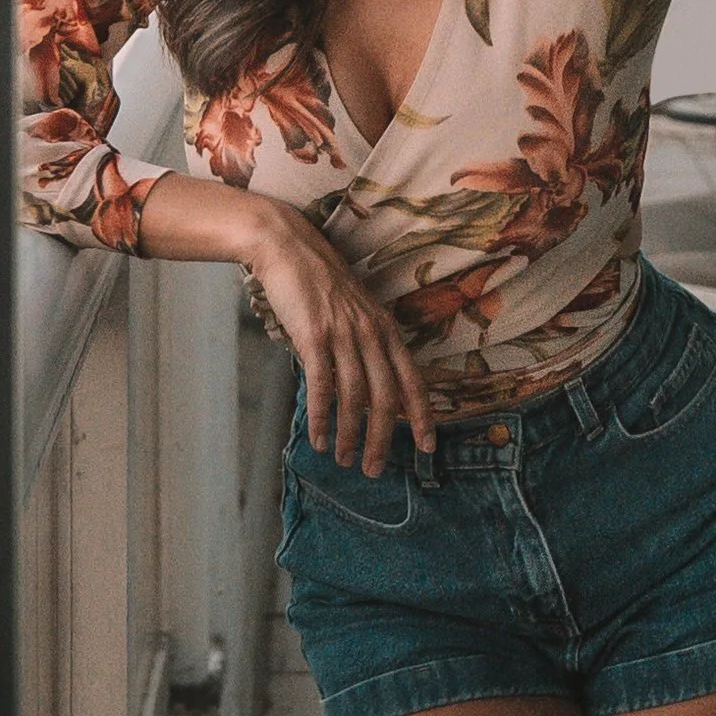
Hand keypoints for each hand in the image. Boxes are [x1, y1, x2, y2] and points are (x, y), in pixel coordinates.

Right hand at [241, 204, 435, 473]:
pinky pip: (322, 387)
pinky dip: (321, 418)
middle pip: (385, 399)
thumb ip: (365, 343)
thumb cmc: (318, 280)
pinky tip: (319, 438)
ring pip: (354, 398)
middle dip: (382, 439)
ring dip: (349, 435)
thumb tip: (366, 386)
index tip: (428, 447)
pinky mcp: (314, 336)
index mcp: (386, 327)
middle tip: (374, 469)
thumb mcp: (354, 309)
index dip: (423, 416)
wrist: (287, 246)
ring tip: (343, 460)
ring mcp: (343, 334)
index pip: (413, 380)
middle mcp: (371, 333)